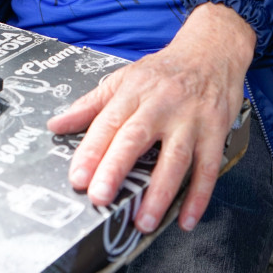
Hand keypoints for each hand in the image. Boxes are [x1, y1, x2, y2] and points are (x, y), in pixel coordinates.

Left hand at [47, 2, 255, 234]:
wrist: (212, 50)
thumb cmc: (165, 70)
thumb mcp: (124, 78)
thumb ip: (90, 105)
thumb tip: (56, 125)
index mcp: (134, 92)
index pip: (107, 123)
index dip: (91, 151)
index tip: (77, 177)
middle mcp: (162, 105)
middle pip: (136, 138)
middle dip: (116, 168)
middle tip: (100, 197)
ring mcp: (191, 119)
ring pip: (175, 158)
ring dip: (159, 192)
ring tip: (143, 221)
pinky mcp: (216, 131)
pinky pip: (208, 168)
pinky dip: (198, 196)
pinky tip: (186, 220)